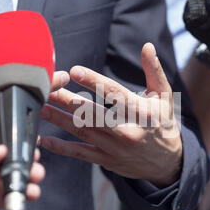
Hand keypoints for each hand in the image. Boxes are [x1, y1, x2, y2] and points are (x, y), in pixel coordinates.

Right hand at [0, 29, 70, 134]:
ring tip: (58, 95)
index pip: (26, 92)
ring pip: (29, 121)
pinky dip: (29, 121)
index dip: (47, 83)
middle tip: (67, 83)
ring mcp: (1, 135)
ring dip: (44, 108)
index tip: (63, 76)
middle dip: (51, 95)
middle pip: (32, 107)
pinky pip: (18, 132)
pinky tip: (39, 113)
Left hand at [0, 123, 44, 209]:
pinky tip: (10, 200)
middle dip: (23, 169)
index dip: (18, 148)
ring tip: (31, 190)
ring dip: (18, 186)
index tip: (32, 153)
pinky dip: (2, 200)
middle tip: (35, 173)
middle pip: (7, 164)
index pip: (3, 142)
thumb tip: (1, 152)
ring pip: (2, 182)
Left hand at [40, 43, 182, 187]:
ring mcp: (115, 148)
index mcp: (142, 113)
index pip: (115, 94)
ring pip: (83, 131)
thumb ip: (154, 71)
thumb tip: (147, 46)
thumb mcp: (164, 97)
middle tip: (48, 87)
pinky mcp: (107, 161)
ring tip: (41, 107)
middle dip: (68, 100)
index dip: (94, 82)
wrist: (167, 164)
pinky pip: (82, 154)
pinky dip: (63, 148)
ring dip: (59, 119)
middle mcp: (127, 131)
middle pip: (93, 113)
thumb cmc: (162, 124)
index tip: (74, 71)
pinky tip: (45, 141)